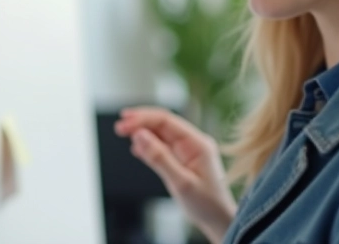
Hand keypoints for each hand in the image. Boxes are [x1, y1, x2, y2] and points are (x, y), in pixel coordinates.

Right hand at [114, 106, 236, 243]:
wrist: (218, 220)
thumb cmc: (207, 204)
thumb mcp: (181, 182)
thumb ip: (160, 158)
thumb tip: (139, 135)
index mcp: (197, 143)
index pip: (166, 120)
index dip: (143, 119)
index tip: (124, 123)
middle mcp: (192, 143)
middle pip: (162, 123)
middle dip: (140, 122)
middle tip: (119, 126)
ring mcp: (187, 151)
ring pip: (160, 134)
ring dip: (142, 132)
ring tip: (123, 133)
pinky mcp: (181, 160)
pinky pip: (162, 147)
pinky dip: (147, 145)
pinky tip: (136, 148)